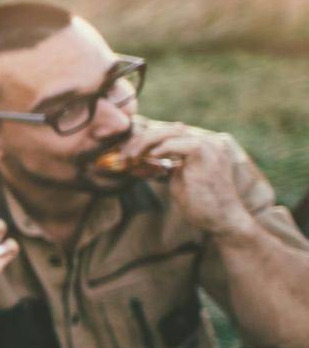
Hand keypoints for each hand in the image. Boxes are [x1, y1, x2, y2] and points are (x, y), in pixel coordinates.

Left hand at [127, 123, 252, 236]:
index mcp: (202, 145)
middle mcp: (209, 141)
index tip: (128, 155)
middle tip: (125, 155)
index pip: (170, 133)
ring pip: (173, 131)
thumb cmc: (199, 203)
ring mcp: (210, 146)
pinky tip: (150, 158)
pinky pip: (180, 143)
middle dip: (143, 139)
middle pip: (170, 128)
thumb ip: (164, 166)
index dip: (146, 140)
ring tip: (133, 158)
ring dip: (147, 142)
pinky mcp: (207, 155)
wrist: (222, 219)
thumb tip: (140, 161)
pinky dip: (162, 148)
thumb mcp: (176, 180)